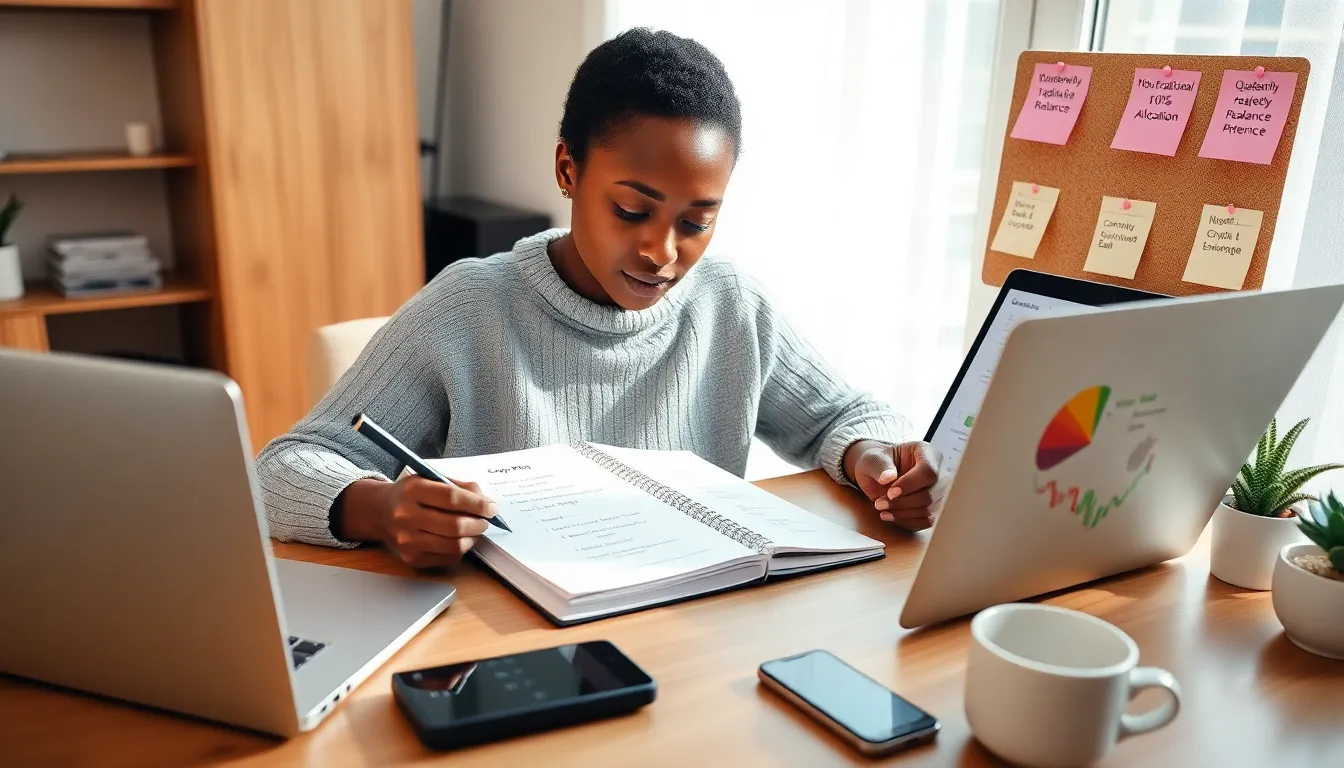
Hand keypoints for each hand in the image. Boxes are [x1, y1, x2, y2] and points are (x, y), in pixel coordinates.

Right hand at [335, 475, 498, 567]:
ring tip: (475, 530)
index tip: (492, 507)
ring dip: (473, 538)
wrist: (380, 511)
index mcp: (413, 490)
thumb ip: (460, 486)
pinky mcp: (411, 558)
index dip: (478, 504)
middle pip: (455, 525)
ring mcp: (407, 540)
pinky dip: (461, 549)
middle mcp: (406, 516)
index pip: (452, 498)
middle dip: (479, 524)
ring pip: (454, 545)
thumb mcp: (431, 479)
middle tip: (485, 521)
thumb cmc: (412, 494)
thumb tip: (486, 502)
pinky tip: (460, 539)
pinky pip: (448, 558)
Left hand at [845, 440, 943, 530]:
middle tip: (879, 504)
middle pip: (930, 494)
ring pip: (929, 510)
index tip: (890, 492)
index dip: (910, 484)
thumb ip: (878, 465)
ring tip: (882, 509)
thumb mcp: (871, 459)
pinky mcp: (933, 508)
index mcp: (926, 452)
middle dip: (902, 503)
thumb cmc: (876, 463)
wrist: (877, 475)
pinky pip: (926, 521)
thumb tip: (888, 477)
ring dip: (903, 514)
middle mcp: (938, 471)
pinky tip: (891, 516)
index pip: (928, 471)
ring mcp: (938, 491)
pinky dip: (907, 521)